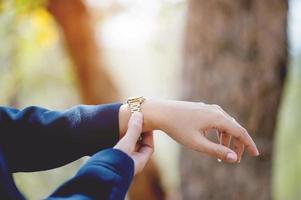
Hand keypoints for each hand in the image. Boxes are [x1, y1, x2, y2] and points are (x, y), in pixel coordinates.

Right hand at [115, 112, 153, 174]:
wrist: (96, 176)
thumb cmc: (115, 162)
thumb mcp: (126, 144)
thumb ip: (133, 130)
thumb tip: (139, 114)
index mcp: (139, 162)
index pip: (149, 146)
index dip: (148, 134)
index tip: (144, 123)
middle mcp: (131, 162)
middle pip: (138, 145)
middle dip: (137, 133)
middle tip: (134, 121)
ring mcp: (120, 161)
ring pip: (127, 145)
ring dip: (126, 135)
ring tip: (124, 124)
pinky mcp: (110, 159)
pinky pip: (118, 146)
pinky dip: (118, 138)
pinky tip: (113, 132)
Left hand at [119, 99, 258, 162]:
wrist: (161, 112)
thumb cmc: (177, 128)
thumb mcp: (197, 143)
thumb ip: (216, 151)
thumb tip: (234, 158)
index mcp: (217, 118)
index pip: (240, 131)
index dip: (248, 144)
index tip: (255, 154)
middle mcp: (216, 110)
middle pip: (233, 128)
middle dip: (236, 144)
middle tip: (235, 159)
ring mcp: (208, 108)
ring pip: (224, 125)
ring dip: (226, 139)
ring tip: (222, 153)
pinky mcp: (202, 109)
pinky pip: (216, 121)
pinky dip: (218, 132)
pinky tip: (212, 140)